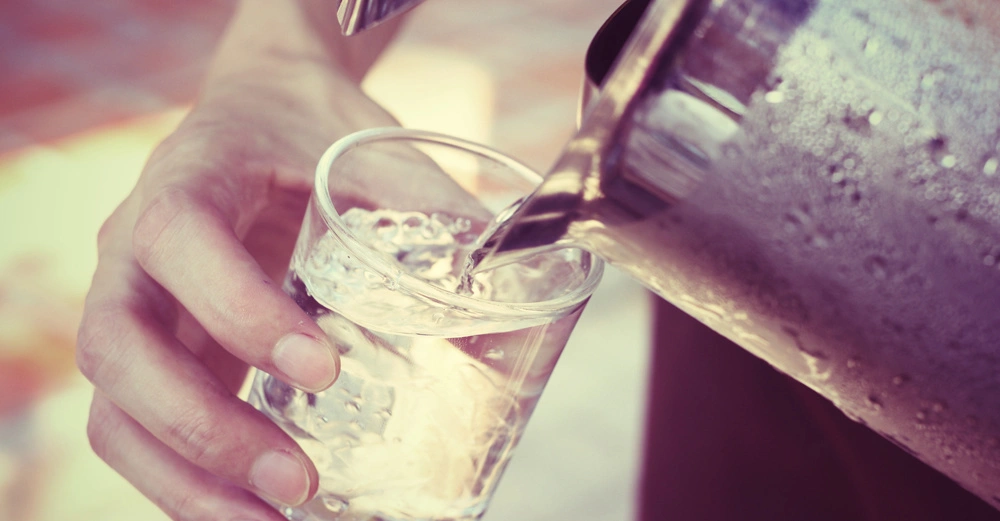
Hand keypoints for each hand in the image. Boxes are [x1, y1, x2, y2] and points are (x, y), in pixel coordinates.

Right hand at [75, 66, 397, 519]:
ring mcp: (136, 304)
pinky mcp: (158, 351)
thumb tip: (512, 291)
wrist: (263, 109)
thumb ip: (432, 210)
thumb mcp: (374, 152)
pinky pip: (138, 428)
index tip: (321, 371)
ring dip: (184, 476)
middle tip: (294, 482)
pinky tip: (247, 513)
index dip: (236, 311)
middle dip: (200, 426)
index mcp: (190, 176)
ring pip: (113, 407)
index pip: (178, 239)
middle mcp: (136, 247)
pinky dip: (184, 481)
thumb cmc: (313, 131)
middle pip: (118, 345)